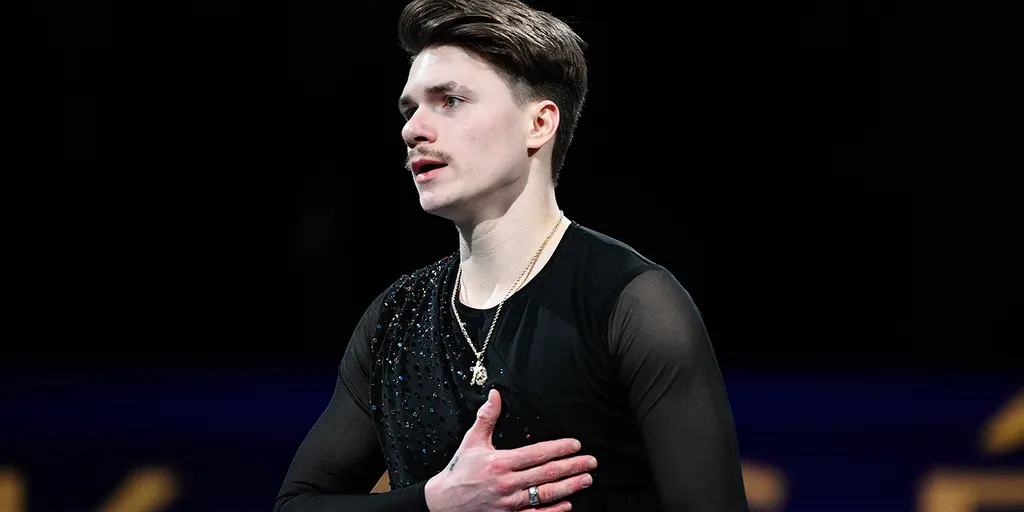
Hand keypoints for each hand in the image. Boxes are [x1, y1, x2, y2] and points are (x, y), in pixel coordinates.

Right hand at [424, 389, 596, 510]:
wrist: (443, 503)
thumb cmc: (459, 471)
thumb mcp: (471, 441)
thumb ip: (486, 417)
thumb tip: (495, 395)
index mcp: (500, 462)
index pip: (536, 454)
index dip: (558, 448)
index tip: (575, 444)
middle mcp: (507, 483)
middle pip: (546, 474)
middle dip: (572, 467)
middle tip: (591, 462)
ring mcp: (509, 504)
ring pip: (545, 495)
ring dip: (568, 487)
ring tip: (586, 480)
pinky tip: (567, 506)